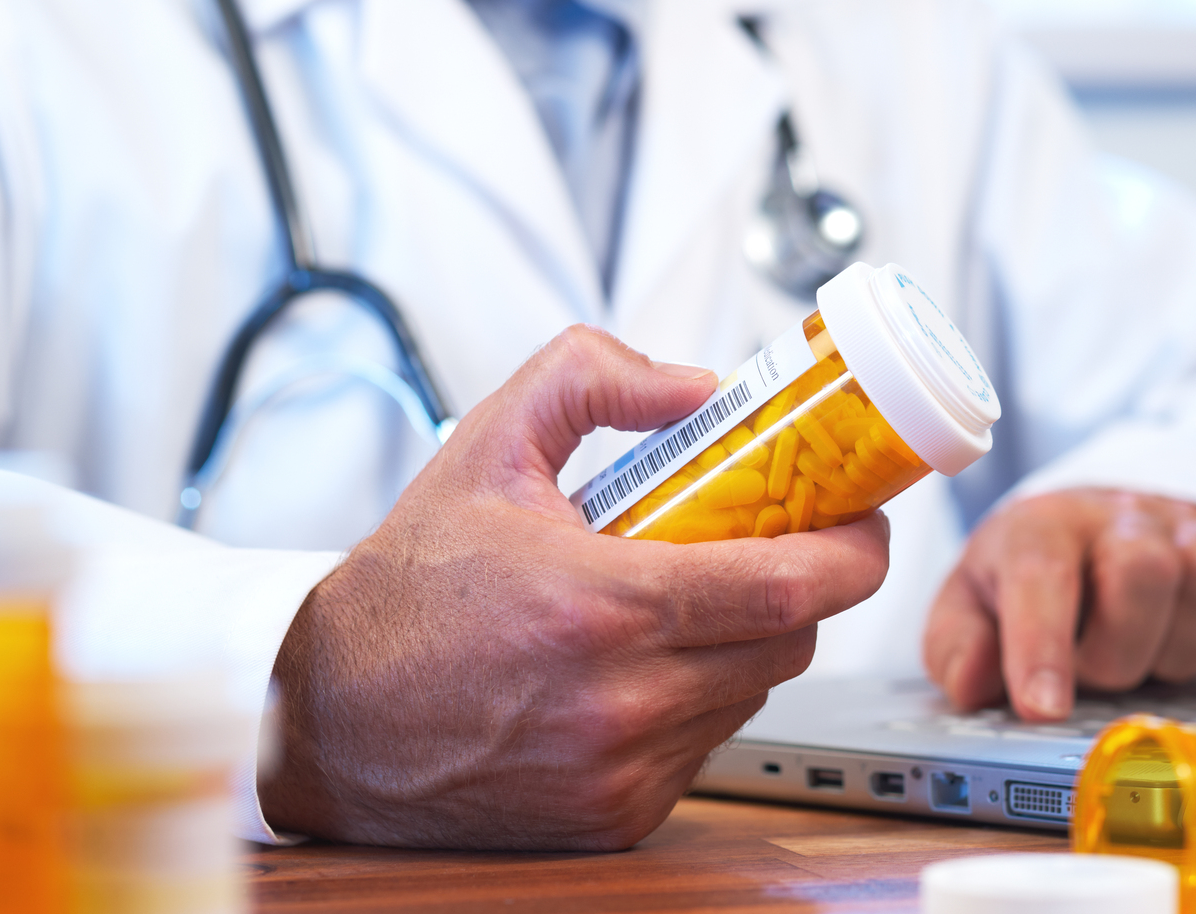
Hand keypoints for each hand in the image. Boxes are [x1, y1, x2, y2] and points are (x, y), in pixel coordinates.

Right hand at [258, 326, 889, 849]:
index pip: (791, 586)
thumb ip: (591, 380)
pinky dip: (701, 695)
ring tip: (689, 599)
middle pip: (790, 641)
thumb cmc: (410, 589)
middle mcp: (621, 701)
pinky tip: (645, 664)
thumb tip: (697, 387)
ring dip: (748, 639)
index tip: (865, 525)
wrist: (330, 718)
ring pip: (754, 692)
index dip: (855, 553)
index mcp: (601, 604)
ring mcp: (622, 768)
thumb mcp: (487, 444)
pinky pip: (709, 743)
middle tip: (778, 542)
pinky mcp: (616, 815)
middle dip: (800, 586)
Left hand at [922, 488, 1195, 720]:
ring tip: (1138, 657)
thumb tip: (973, 683)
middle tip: (1095, 673)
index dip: (1042, 645)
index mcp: (1041, 524)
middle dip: (1117, 649)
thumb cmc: (1023, 577)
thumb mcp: (968, 608)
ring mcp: (1182, 529)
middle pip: (1140, 569)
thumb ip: (955, 648)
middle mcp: (1116, 516)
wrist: (1089, 529)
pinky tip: (1190, 651)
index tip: (1042, 707)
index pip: (1041, 575)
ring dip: (1171, 647)